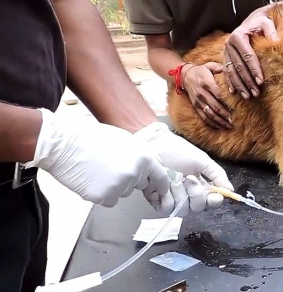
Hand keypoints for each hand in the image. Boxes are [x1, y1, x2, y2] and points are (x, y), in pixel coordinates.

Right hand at [24, 109, 171, 209]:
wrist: (64, 145)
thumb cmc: (92, 139)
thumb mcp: (126, 141)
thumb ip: (141, 156)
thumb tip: (150, 168)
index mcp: (144, 158)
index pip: (161, 178)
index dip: (161, 186)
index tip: (162, 193)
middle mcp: (135, 174)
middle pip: (140, 185)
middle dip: (131, 181)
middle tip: (113, 169)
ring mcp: (120, 187)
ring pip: (124, 193)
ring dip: (115, 187)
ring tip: (99, 170)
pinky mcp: (104, 197)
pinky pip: (109, 200)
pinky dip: (102, 194)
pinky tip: (92, 180)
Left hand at [134, 122, 232, 213]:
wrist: (155, 147)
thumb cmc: (178, 151)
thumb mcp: (201, 160)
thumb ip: (217, 174)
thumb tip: (230, 189)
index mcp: (200, 186)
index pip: (211, 200)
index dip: (214, 200)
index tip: (215, 196)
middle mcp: (188, 195)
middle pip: (198, 207)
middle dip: (195, 194)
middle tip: (189, 179)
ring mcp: (173, 199)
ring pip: (183, 209)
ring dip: (180, 193)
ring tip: (174, 179)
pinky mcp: (157, 201)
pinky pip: (167, 209)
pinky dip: (167, 198)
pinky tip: (164, 186)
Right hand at [183, 62, 232, 129]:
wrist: (184, 76)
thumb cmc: (200, 71)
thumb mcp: (209, 66)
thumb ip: (219, 68)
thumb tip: (231, 68)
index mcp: (207, 83)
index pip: (218, 94)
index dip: (227, 102)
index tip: (236, 108)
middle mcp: (202, 94)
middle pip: (215, 106)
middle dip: (225, 115)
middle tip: (234, 121)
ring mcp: (198, 101)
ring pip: (210, 114)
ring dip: (220, 121)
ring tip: (229, 126)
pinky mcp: (196, 106)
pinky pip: (204, 117)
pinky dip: (212, 123)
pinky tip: (220, 127)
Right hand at [223, 7, 277, 99]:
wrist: (252, 21)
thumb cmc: (262, 23)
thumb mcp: (267, 23)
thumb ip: (271, 31)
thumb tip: (276, 41)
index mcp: (238, 36)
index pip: (247, 56)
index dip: (254, 69)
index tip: (261, 81)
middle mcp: (228, 44)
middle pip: (239, 66)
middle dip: (247, 81)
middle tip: (256, 93)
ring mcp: (225, 52)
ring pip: (231, 71)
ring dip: (239, 85)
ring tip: (247, 97)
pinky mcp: (225, 57)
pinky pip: (226, 72)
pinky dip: (230, 82)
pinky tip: (234, 93)